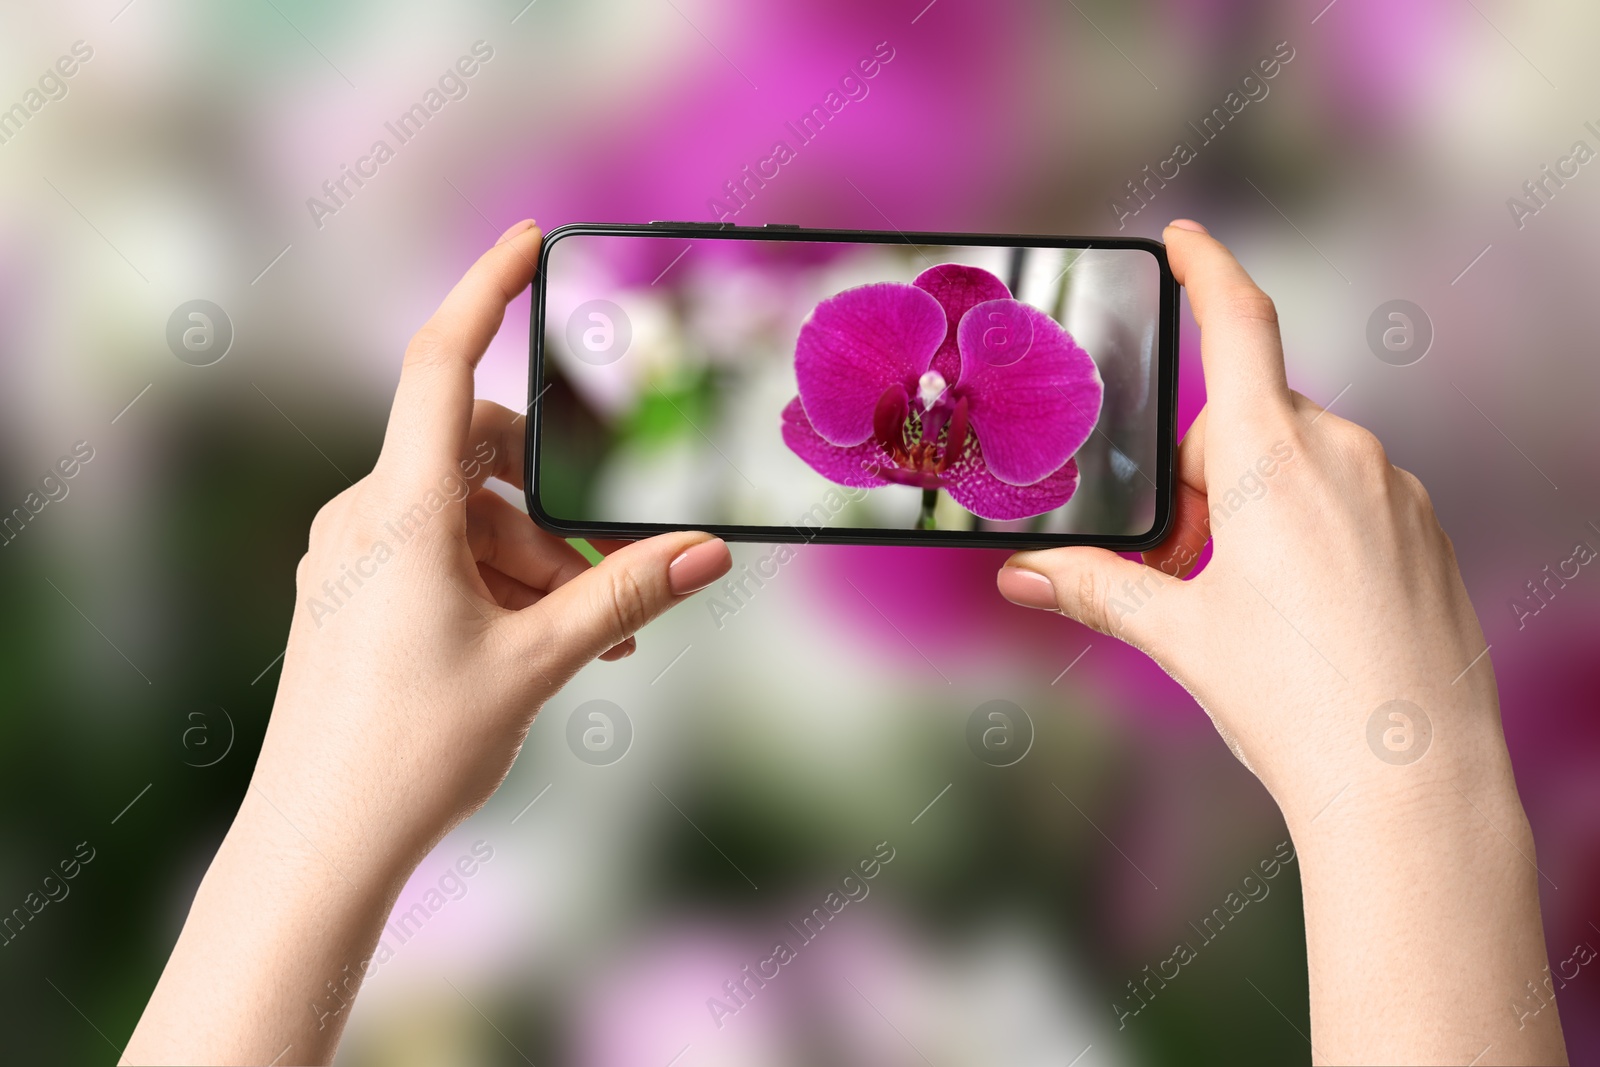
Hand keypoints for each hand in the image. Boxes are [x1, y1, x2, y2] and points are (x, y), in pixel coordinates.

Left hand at [123, 220, 731, 1065]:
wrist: (319, 842)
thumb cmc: (412, 750)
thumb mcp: (538, 661)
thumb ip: (626, 594)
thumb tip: (710, 551)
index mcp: (398, 511)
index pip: (438, 364)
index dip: (485, 292)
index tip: (527, 239)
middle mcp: (364, 517)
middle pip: (479, 461)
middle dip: (555, 513)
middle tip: (613, 589)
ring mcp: (350, 557)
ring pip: (467, 519)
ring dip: (536, 563)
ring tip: (589, 648)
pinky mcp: (351, 593)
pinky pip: (438, 555)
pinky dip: (496, 583)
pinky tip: (537, 647)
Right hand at [996, 221, 1565, 1064]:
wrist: (1410, 781)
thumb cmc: (1297, 703)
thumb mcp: (1178, 635)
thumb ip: (1097, 588)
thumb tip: (1024, 576)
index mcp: (1273, 459)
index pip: (1239, 325)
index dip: (1207, 269)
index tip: (1184, 236)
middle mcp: (1343, 456)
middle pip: (1246, 423)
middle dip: (1198, 479)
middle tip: (1174, 568)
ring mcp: (1393, 492)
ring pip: (1298, 462)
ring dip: (1251, 505)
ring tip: (1233, 601)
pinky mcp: (1421, 531)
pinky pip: (1348, 495)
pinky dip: (1306, 526)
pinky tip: (1294, 607)